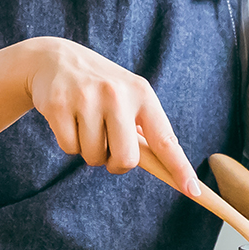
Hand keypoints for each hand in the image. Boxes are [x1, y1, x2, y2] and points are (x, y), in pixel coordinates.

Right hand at [20, 37, 198, 194]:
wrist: (55, 58)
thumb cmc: (99, 85)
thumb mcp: (127, 95)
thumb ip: (143, 127)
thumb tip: (163, 166)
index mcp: (142, 93)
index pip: (165, 139)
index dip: (180, 168)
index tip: (194, 191)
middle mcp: (117, 94)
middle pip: (125, 159)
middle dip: (115, 163)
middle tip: (107, 145)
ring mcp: (87, 99)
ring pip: (94, 157)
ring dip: (89, 150)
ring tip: (85, 123)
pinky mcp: (59, 105)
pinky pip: (69, 148)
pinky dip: (69, 143)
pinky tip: (68, 119)